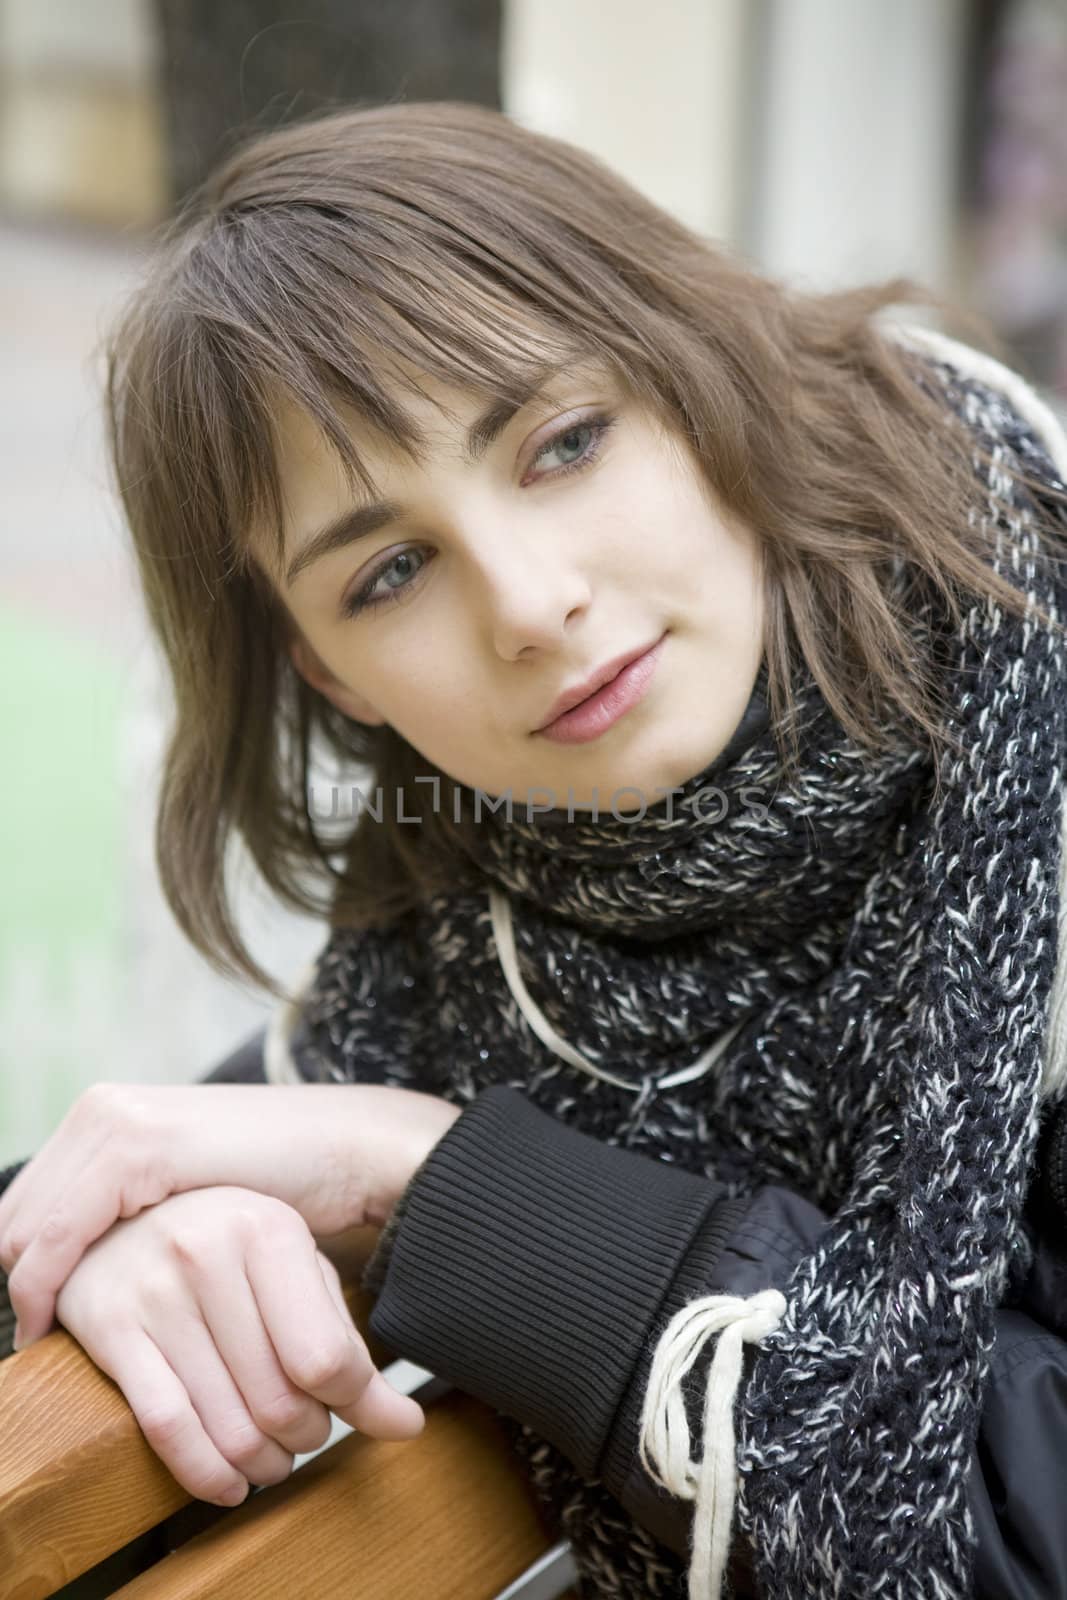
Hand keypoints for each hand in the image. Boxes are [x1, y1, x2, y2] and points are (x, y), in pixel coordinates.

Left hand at [0, 1081, 461, 1345]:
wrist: (342, 1147)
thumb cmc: (275, 1180)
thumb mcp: (186, 1192)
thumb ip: (138, 1208)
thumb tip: (93, 1262)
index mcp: (109, 1113)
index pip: (29, 1201)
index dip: (24, 1264)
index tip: (37, 1319)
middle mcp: (102, 1109)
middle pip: (17, 1212)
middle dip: (20, 1277)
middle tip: (36, 1334)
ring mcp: (119, 1122)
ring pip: (27, 1222)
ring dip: (26, 1286)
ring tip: (40, 1335)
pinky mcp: (140, 1147)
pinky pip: (62, 1229)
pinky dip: (47, 1279)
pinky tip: (55, 1318)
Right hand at [54, 1185, 424, 1504]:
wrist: (122, 1213)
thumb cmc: (229, 1247)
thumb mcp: (297, 1271)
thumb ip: (348, 1345)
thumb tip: (406, 1426)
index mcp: (267, 1229)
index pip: (325, 1357)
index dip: (353, 1402)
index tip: (354, 1408)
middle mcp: (207, 1253)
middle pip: (278, 1399)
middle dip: (306, 1436)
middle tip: (306, 1433)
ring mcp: (153, 1291)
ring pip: (226, 1424)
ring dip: (262, 1464)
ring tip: (272, 1459)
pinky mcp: (107, 1328)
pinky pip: (167, 1427)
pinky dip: (206, 1474)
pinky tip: (227, 1482)